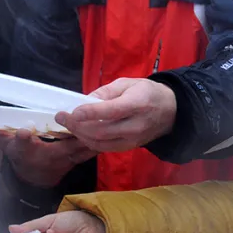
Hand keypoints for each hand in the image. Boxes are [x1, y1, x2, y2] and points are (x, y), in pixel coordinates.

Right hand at [0, 115, 95, 187]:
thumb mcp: (2, 143)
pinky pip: (89, 151)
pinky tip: (106, 128)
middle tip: (75, 118)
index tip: (23, 132)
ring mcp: (64, 159)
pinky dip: (97, 141)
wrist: (35, 176)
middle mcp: (46, 156)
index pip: (22, 144)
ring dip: (88, 137)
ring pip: (79, 148)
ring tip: (97, 120)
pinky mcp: (76, 158)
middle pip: (60, 145)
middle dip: (69, 133)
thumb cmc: (19, 154)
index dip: (22, 138)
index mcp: (27, 151)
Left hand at [56, 78, 175, 151]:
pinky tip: (80, 132)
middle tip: (61, 117)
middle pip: (102, 131)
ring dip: (80, 135)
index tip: (72, 112)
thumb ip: (105, 92)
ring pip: (101, 143)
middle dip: (77, 125)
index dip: (90, 113)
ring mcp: (133, 139)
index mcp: (138, 104)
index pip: (112, 111)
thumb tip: (84, 101)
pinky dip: (89, 142)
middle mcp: (136, 125)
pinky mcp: (129, 147)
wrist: (171, 111)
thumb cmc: (146, 92)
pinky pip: (105, 148)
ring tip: (68, 125)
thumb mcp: (127, 84)